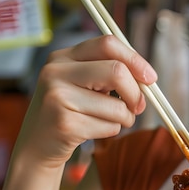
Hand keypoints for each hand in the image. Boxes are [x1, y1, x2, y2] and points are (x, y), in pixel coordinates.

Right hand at [16, 35, 156, 166]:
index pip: (107, 44)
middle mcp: (56, 72)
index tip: (151, 78)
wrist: (37, 145)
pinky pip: (109, 126)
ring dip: (125, 118)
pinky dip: (111, 131)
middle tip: (138, 106)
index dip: (135, 60)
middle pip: (117, 71)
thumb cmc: (71, 111)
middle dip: (136, 93)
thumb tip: (148, 79)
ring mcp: (57, 97)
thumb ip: (111, 74)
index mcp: (64, 57)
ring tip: (110, 121)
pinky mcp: (64, 123)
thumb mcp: (84, 84)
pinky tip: (92, 131)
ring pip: (117, 106)